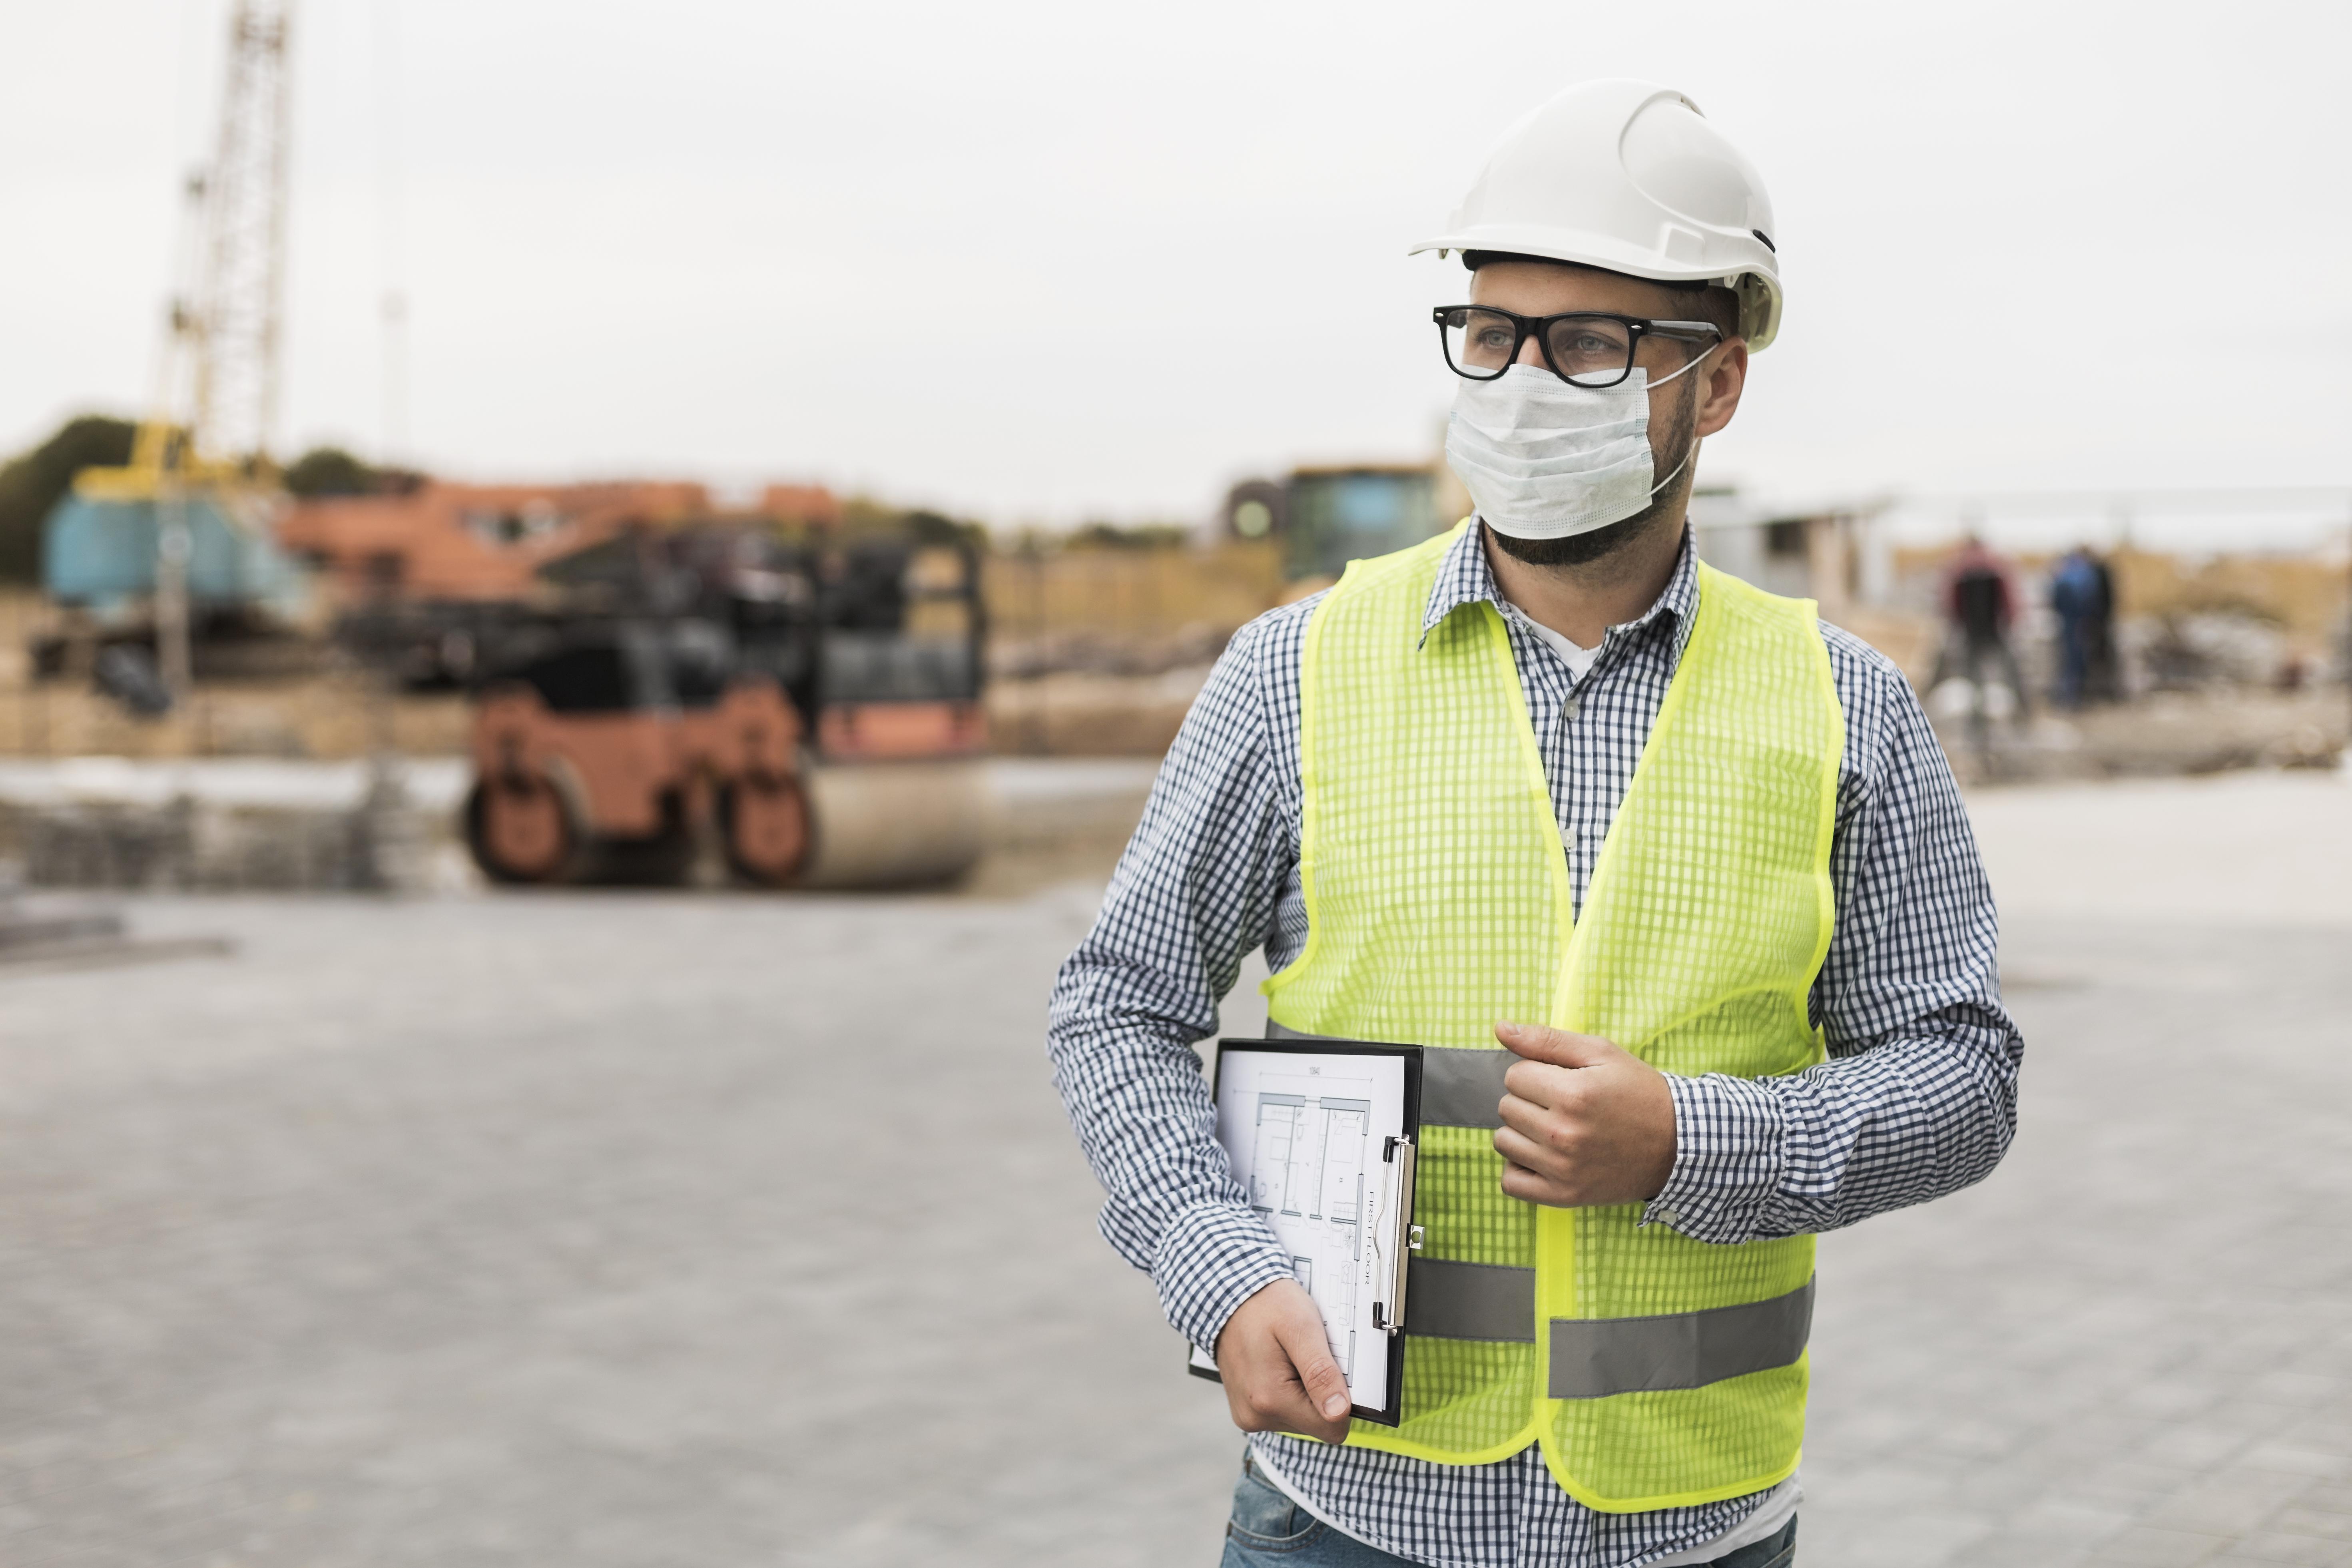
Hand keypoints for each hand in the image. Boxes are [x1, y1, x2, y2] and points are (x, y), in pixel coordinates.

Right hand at [1212, 1279, 1351, 1442]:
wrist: (1228, 1297)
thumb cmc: (1266, 1306)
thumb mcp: (1302, 1328)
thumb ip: (1321, 1372)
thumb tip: (1338, 1413)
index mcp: (1270, 1400)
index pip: (1332, 1429)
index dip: (1341, 1399)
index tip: (1328, 1367)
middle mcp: (1256, 1416)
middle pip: (1316, 1423)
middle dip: (1319, 1391)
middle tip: (1304, 1355)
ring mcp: (1249, 1416)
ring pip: (1301, 1418)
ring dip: (1304, 1389)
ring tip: (1289, 1356)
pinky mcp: (1247, 1412)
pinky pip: (1284, 1412)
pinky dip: (1289, 1390)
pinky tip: (1278, 1365)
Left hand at [1492, 1021, 1676, 1207]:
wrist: (1678, 1145)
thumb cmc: (1640, 1094)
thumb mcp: (1601, 1053)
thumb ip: (1547, 1040)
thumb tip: (1501, 1028)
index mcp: (1573, 1094)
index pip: (1514, 1076)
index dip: (1535, 1073)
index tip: (1559, 1081)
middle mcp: (1563, 1134)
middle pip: (1506, 1107)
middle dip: (1529, 1100)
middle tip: (1561, 1105)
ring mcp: (1562, 1168)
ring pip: (1504, 1142)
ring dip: (1522, 1133)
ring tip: (1554, 1129)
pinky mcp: (1563, 1195)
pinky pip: (1510, 1182)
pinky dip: (1520, 1169)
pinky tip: (1542, 1157)